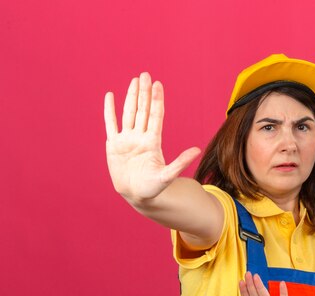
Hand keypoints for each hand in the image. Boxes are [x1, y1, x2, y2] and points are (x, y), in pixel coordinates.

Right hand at [104, 72, 200, 201]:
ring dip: (131, 97)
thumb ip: (180, 162)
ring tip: (134, 81)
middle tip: (145, 74)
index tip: (158, 84)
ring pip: (128, 113)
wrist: (136, 195)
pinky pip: (111, 124)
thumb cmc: (153, 187)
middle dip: (144, 92)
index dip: (156, 100)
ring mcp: (127, 139)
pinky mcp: (113, 145)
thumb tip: (197, 150)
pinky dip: (109, 111)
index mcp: (153, 142)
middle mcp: (140, 137)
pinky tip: (110, 96)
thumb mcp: (167, 176)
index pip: (155, 116)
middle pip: (142, 110)